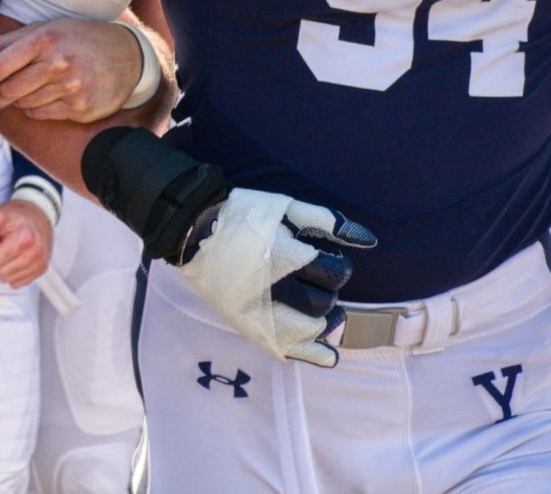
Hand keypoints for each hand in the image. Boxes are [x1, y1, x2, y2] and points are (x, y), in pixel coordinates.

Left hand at [0, 18, 148, 121]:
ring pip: (24, 104)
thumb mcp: (43, 31)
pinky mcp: (81, 108)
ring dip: (17, 102)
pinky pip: (42, 115)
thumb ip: (4, 43)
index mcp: (45, 39)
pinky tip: (40, 101)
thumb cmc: (77, 38)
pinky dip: (34, 111)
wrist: (128, 56)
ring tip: (22, 94)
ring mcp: (72, 87)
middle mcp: (58, 63)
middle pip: (9, 89)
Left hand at [0, 200, 53, 288]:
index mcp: (25, 238)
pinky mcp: (41, 270)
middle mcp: (36, 253)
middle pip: (1, 272)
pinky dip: (13, 272)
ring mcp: (40, 263)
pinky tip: (16, 256)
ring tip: (10, 248)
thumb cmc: (16, 215)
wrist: (37, 214)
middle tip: (3, 243)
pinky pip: (18, 282)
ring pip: (9, 280)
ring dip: (4, 265)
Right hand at [177, 188, 376, 367]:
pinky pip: (290, 350)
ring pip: (309, 330)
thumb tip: (369, 240)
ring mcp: (259, 312)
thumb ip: (327, 220)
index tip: (325, 261)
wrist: (192, 232)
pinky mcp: (250, 326)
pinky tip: (326, 352)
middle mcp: (273, 289)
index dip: (337, 267)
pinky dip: (314, 354)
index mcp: (285, 257)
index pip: (334, 274)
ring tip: (319, 309)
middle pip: (323, 303)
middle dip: (328, 293)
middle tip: (317, 283)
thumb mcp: (284, 207)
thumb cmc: (242, 216)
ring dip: (322, 321)